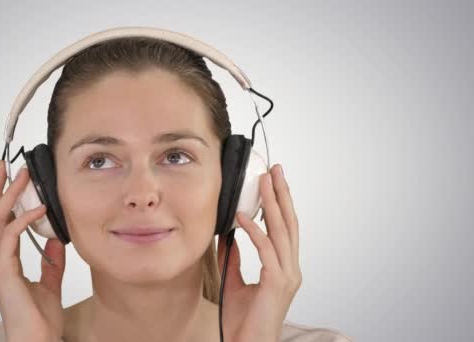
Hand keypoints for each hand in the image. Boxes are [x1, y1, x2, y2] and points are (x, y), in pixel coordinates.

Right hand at [0, 160, 66, 341]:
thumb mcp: (50, 284)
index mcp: (3, 263)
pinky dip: (23, 220)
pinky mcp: (3, 273)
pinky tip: (38, 209)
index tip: (10, 178)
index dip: (2, 199)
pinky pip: (10, 238)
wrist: (36, 341)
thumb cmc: (39, 321)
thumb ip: (51, 262)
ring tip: (21, 176)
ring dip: (9, 196)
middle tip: (8, 165)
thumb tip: (54, 238)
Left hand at [217, 164, 301, 341]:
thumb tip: (230, 236)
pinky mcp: (277, 283)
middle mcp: (290, 269)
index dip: (280, 203)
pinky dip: (254, 231)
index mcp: (284, 268)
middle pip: (289, 223)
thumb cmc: (242, 321)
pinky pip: (266, 250)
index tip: (272, 181)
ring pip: (282, 231)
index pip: (285, 228)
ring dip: (272, 204)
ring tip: (263, 182)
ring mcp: (287, 276)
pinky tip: (242, 217)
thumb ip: (234, 259)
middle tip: (275, 170)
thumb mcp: (234, 281)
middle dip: (281, 194)